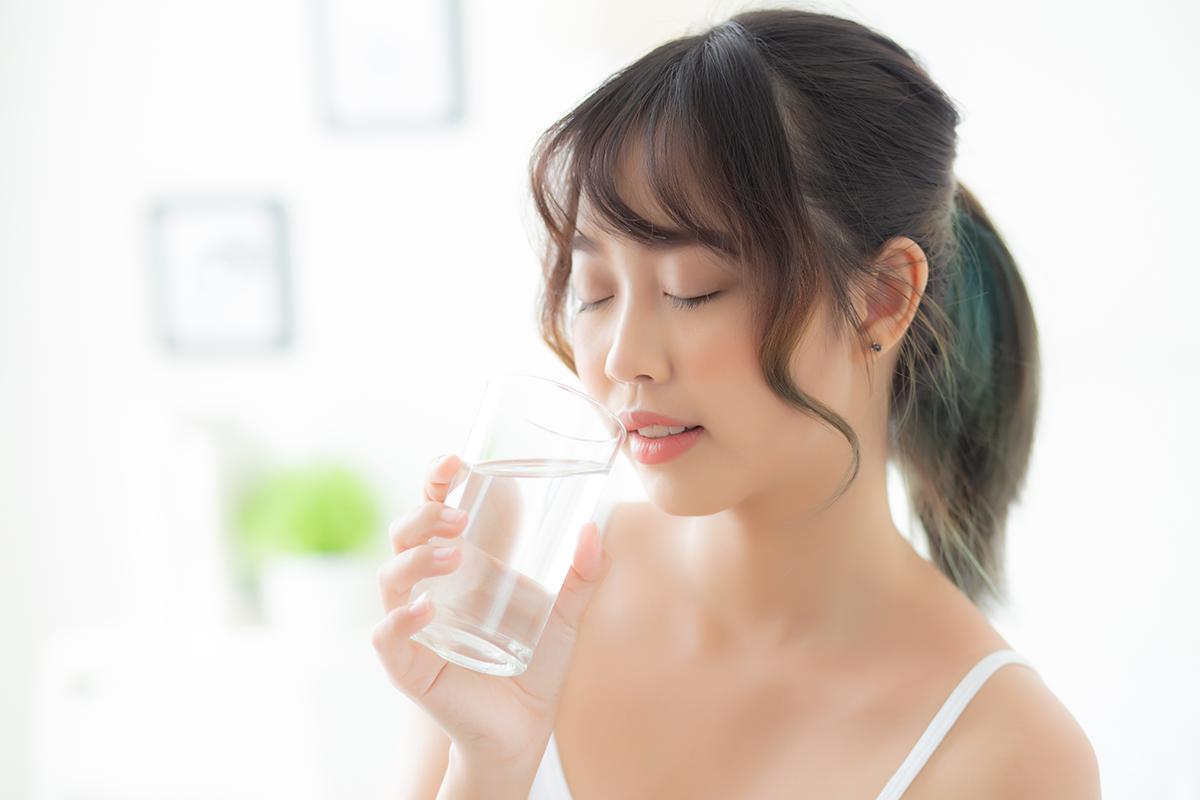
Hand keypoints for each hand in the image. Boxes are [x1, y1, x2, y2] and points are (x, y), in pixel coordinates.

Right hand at [371, 453, 610, 775]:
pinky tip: (426, 608)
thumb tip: (594, 530)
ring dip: (417, 558)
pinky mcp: (410, 666)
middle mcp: (430, 587)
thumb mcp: (565, 615)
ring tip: (454, 554)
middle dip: (424, 516)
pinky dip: (400, 618)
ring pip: (391, 577)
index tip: (455, 463)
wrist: (526, 729)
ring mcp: (415, 624)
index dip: (436, 482)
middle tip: (458, 516)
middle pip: (404, 535)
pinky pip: (387, 637)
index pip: (435, 511)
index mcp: (461, 566)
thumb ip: (581, 576)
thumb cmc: (535, 663)